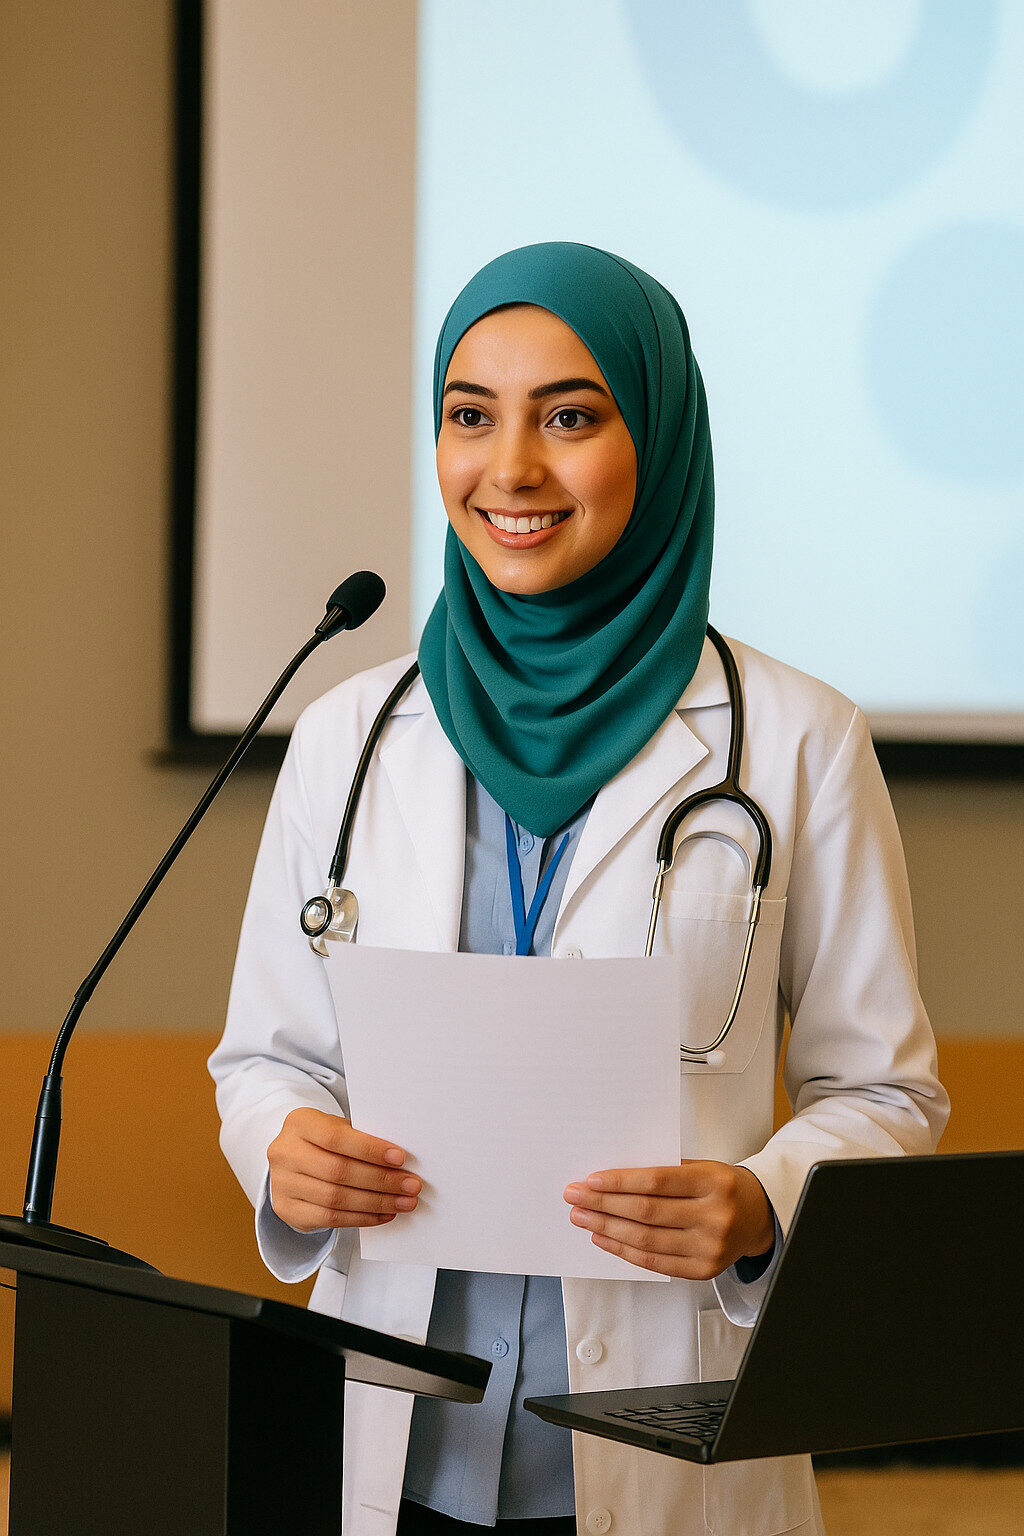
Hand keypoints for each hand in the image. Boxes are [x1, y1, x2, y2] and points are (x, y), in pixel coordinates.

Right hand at [267, 1107, 421, 1232]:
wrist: (292, 1159)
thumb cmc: (324, 1141)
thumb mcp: (337, 1128)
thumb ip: (361, 1139)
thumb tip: (400, 1160)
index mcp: (299, 1123)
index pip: (336, 1138)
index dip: (370, 1149)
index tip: (400, 1158)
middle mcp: (285, 1153)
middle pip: (338, 1171)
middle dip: (381, 1180)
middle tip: (411, 1185)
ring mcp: (282, 1184)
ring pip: (336, 1199)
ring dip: (376, 1203)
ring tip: (403, 1202)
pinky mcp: (286, 1210)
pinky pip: (329, 1219)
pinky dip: (362, 1218)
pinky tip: (384, 1214)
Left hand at [563, 1160, 773, 1279]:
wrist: (758, 1215)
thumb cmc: (722, 1186)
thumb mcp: (701, 1167)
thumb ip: (663, 1172)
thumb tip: (611, 1179)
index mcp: (714, 1182)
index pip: (657, 1181)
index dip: (620, 1182)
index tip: (591, 1181)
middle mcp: (714, 1216)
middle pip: (647, 1212)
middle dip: (604, 1205)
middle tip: (575, 1198)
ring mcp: (710, 1248)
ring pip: (646, 1240)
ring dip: (607, 1228)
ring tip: (582, 1218)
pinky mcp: (703, 1270)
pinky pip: (655, 1263)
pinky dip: (624, 1251)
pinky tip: (604, 1238)